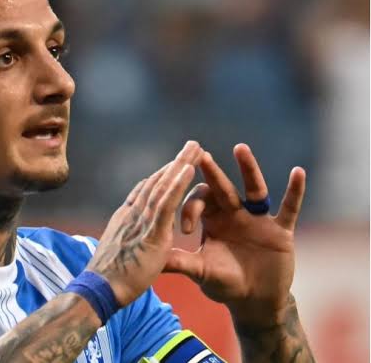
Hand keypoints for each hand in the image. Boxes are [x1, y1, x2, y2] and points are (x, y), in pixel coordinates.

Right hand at [87, 141, 203, 306]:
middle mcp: (132, 213)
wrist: (101, 289)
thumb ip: (126, 243)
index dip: (160, 177)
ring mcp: (141, 220)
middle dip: (174, 163)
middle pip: (156, 182)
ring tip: (195, 148)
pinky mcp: (152, 231)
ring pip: (163, 186)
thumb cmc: (108, 280)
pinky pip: (167, 202)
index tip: (171, 166)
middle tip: (191, 146)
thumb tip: (127, 243)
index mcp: (125, 219)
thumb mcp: (119, 255)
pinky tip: (189, 169)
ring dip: (180, 164)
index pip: (144, 192)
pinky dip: (177, 183)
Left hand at [164, 144, 305, 325]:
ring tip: (240, 149)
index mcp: (212, 220)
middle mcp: (234, 213)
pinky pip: (290, 207)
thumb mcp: (200, 272)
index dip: (191, 208)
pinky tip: (298, 172)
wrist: (254, 301)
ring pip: (254, 189)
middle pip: (222, 187)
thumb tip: (151, 259)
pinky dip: (295, 191)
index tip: (186, 230)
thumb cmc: (224, 283)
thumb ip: (180, 263)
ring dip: (248, 169)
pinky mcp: (280, 230)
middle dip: (212, 172)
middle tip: (200, 154)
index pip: (199, 201)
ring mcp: (259, 219)